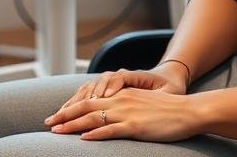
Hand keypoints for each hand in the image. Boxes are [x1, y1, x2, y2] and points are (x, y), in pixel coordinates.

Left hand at [50, 66, 184, 122]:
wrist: (188, 111)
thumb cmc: (167, 110)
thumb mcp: (141, 103)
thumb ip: (124, 106)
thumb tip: (110, 115)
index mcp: (120, 95)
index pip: (89, 100)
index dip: (71, 108)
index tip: (56, 116)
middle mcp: (120, 101)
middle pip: (85, 107)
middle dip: (64, 116)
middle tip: (48, 124)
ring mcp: (127, 113)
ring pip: (93, 119)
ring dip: (73, 126)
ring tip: (57, 132)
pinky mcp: (136, 127)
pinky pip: (112, 130)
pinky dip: (96, 134)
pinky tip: (84, 139)